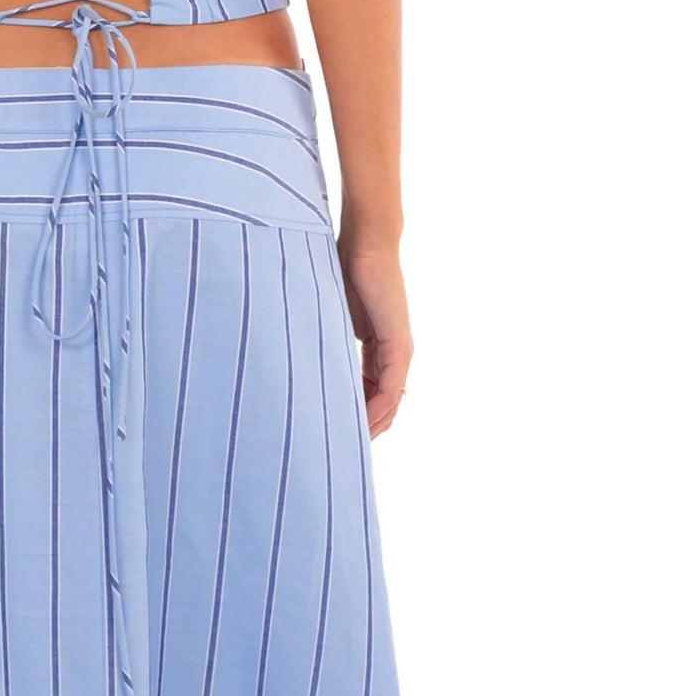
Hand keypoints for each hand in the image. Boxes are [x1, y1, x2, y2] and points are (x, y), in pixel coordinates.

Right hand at [338, 237, 412, 438]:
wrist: (365, 244)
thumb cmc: (343, 270)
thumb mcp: (329, 316)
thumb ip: (325, 340)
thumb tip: (297, 353)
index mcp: (377, 347)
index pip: (369, 393)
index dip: (352, 414)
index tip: (330, 431)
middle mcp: (393, 354)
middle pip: (382, 406)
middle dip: (361, 429)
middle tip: (336, 450)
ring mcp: (399, 351)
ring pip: (388, 404)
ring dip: (369, 427)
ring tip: (344, 447)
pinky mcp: (399, 346)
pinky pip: (390, 390)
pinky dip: (376, 411)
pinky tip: (358, 426)